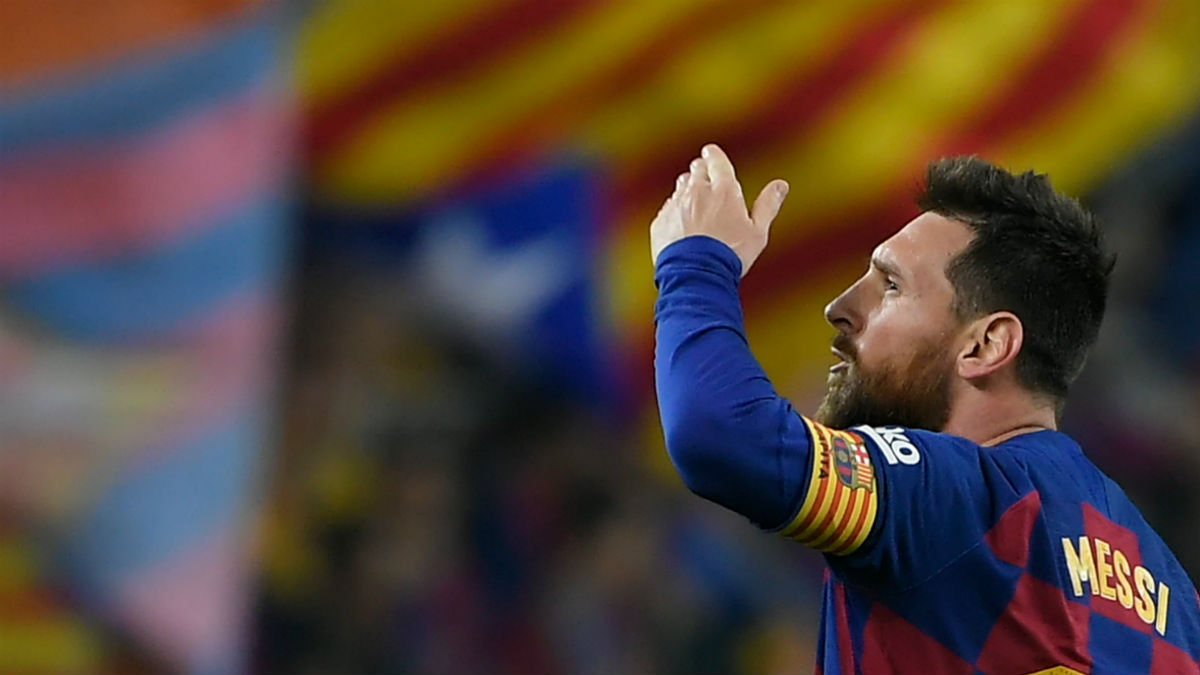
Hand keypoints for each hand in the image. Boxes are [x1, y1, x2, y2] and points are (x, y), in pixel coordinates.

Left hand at [650, 143, 788, 276]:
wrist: (696, 275)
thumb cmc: (729, 256)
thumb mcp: (757, 232)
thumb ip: (767, 205)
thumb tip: (780, 186)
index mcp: (724, 190)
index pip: (715, 160)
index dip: (713, 155)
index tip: (712, 153)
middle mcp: (697, 192)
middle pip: (696, 169)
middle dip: (702, 170)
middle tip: (707, 176)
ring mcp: (676, 206)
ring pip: (681, 187)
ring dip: (688, 189)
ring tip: (697, 201)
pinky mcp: (661, 221)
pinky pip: (668, 208)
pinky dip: (676, 211)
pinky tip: (683, 223)